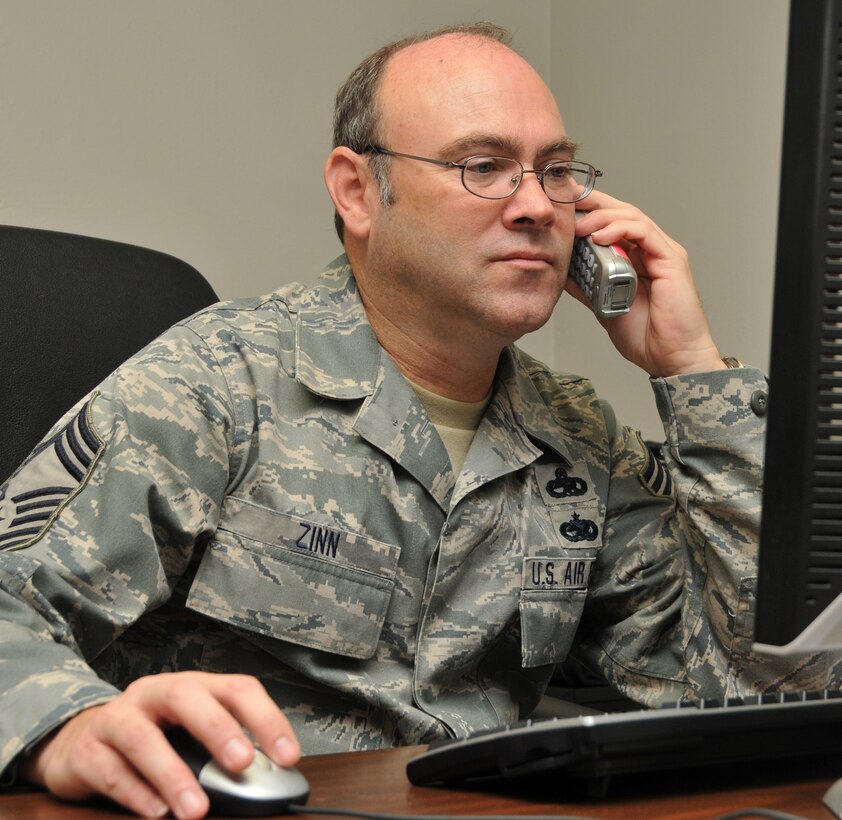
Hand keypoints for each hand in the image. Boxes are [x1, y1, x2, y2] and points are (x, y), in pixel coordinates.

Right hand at [20, 672, 299, 818]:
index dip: (266, 717)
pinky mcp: (87, 750)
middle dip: (218, 728)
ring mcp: (117, 717)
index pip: (236, 688)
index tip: (288, 755)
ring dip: (172, 774)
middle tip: (242, 764)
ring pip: (142, 737)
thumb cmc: (153, 739)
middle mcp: (155, 693)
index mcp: (192, 686)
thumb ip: (221, 754)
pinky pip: (110, 770)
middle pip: (187, 695)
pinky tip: (157, 812)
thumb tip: (265, 784)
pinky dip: (136, 794)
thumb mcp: (189, 737)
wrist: (81, 743)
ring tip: (196, 809)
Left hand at [568, 191, 725, 377]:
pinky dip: (620, 230)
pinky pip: (645, 233)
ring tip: (579, 224)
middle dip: (593, 202)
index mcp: (636, 259)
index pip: (612, 224)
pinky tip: (600, 236)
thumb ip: (587, 287)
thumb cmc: (647, 337)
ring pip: (632, 217)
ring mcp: (662, 253)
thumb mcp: (603, 307)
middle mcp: (650, 251)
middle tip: (568, 197)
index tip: (564, 205)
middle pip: (622, 212)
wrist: (671, 358)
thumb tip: (563, 272)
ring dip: (602, 217)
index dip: (590, 210)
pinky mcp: (671, 259)